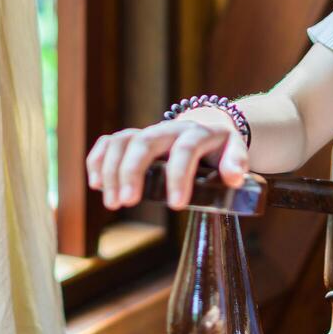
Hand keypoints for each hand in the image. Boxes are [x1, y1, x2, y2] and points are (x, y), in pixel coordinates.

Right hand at [86, 114, 248, 210]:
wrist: (209, 127)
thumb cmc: (221, 148)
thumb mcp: (235, 151)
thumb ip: (237, 162)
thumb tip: (234, 179)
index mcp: (196, 133)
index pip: (185, 150)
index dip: (178, 175)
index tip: (175, 205)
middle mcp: (169, 129)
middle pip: (144, 142)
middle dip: (132, 171)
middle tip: (127, 203)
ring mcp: (149, 132)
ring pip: (123, 141)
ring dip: (111, 170)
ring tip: (112, 202)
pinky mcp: (135, 139)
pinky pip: (110, 141)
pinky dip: (98, 159)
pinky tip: (96, 183)